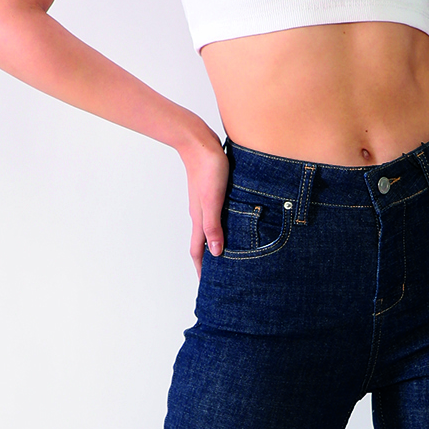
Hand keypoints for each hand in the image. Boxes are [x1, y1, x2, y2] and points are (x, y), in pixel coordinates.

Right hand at [180, 133, 229, 277]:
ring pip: (208, 229)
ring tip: (225, 255)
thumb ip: (213, 226)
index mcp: (199, 219)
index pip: (198, 250)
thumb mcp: (213, 201)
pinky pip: (215, 216)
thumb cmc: (207, 170)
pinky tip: (230, 225)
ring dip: (214, 244)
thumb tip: (216, 252)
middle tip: (217, 275)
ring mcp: (204, 203)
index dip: (202, 269)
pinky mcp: (211, 192)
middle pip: (202, 243)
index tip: (206, 285)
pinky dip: (220, 227)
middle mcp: (200, 214)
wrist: (199, 143)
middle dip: (207, 261)